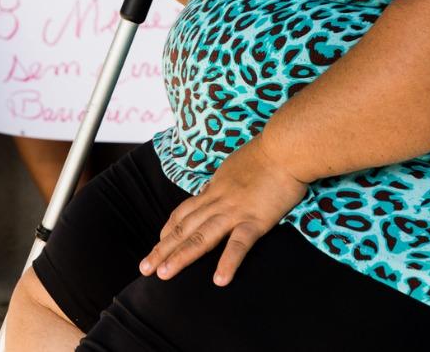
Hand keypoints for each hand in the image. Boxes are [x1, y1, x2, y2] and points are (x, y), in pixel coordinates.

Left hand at [139, 138, 306, 286]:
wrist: (285, 148)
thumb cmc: (266, 153)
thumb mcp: (235, 165)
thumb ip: (225, 181)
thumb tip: (217, 186)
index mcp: (214, 189)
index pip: (185, 212)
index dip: (170, 229)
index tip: (159, 242)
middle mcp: (218, 201)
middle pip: (185, 228)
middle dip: (163, 249)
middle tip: (144, 267)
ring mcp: (235, 211)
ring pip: (201, 237)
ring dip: (180, 257)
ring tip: (164, 274)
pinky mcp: (255, 220)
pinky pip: (239, 244)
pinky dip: (228, 262)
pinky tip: (219, 280)